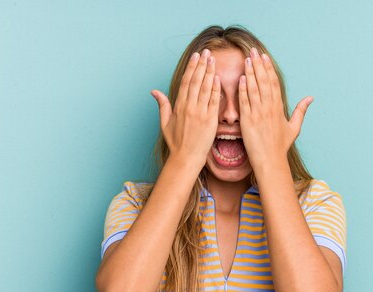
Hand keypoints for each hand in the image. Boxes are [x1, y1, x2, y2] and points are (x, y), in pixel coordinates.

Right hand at [151, 48, 220, 168]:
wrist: (186, 158)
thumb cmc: (176, 142)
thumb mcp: (165, 123)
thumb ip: (162, 105)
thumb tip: (154, 91)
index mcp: (178, 106)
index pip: (185, 82)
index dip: (191, 67)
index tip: (196, 56)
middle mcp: (189, 107)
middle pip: (195, 81)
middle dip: (201, 65)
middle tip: (207, 52)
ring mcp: (199, 113)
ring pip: (204, 88)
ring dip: (209, 73)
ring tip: (213, 60)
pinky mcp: (209, 121)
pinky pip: (213, 102)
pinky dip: (215, 89)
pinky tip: (218, 78)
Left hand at [238, 47, 312, 169]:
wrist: (271, 161)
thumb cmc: (281, 146)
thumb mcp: (294, 127)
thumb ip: (301, 111)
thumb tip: (311, 98)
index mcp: (279, 108)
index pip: (273, 83)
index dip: (268, 68)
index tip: (264, 56)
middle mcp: (269, 108)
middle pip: (264, 81)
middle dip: (258, 65)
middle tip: (253, 51)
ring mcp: (258, 114)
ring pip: (254, 89)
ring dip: (250, 73)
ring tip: (246, 60)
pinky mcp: (248, 121)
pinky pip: (245, 102)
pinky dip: (243, 90)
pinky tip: (241, 78)